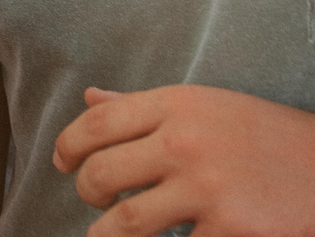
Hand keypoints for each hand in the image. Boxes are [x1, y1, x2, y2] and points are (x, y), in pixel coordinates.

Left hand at [54, 84, 314, 236]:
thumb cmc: (261, 136)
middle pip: (102, 173)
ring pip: (127, 221)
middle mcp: (186, 143)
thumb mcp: (204, 105)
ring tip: (107, 234)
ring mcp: (208, 189)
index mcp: (176, 106)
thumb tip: (90, 99)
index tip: (62, 162)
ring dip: (106, 234)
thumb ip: (143, 106)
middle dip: (87, 192)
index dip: (66, 146)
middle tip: (94, 199)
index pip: (96, 123)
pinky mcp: (232, 230)